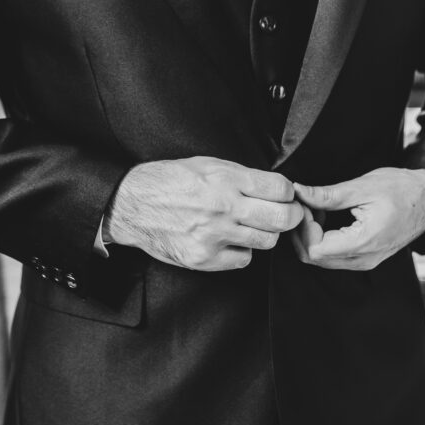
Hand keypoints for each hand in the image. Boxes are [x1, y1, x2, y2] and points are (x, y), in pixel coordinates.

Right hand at [103, 157, 302, 270]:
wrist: (132, 205)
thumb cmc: (170, 181)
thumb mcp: (208, 165)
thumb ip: (242, 177)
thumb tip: (276, 188)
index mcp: (225, 179)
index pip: (280, 189)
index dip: (289, 192)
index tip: (286, 195)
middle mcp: (222, 207)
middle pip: (282, 219)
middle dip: (291, 216)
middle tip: (288, 214)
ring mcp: (213, 235)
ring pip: (267, 241)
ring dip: (266, 234)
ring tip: (253, 226)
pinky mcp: (204, 258)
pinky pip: (243, 259)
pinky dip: (242, 251)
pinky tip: (231, 241)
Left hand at [291, 167, 424, 270]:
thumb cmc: (404, 190)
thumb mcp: (363, 187)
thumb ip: (328, 194)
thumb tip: (299, 193)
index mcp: (364, 243)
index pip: (315, 250)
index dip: (303, 229)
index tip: (305, 205)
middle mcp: (364, 259)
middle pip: (314, 258)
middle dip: (302, 232)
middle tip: (305, 205)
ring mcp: (365, 261)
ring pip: (322, 259)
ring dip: (311, 235)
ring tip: (316, 208)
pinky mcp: (365, 257)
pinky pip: (334, 256)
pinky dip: (323, 238)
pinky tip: (326, 216)